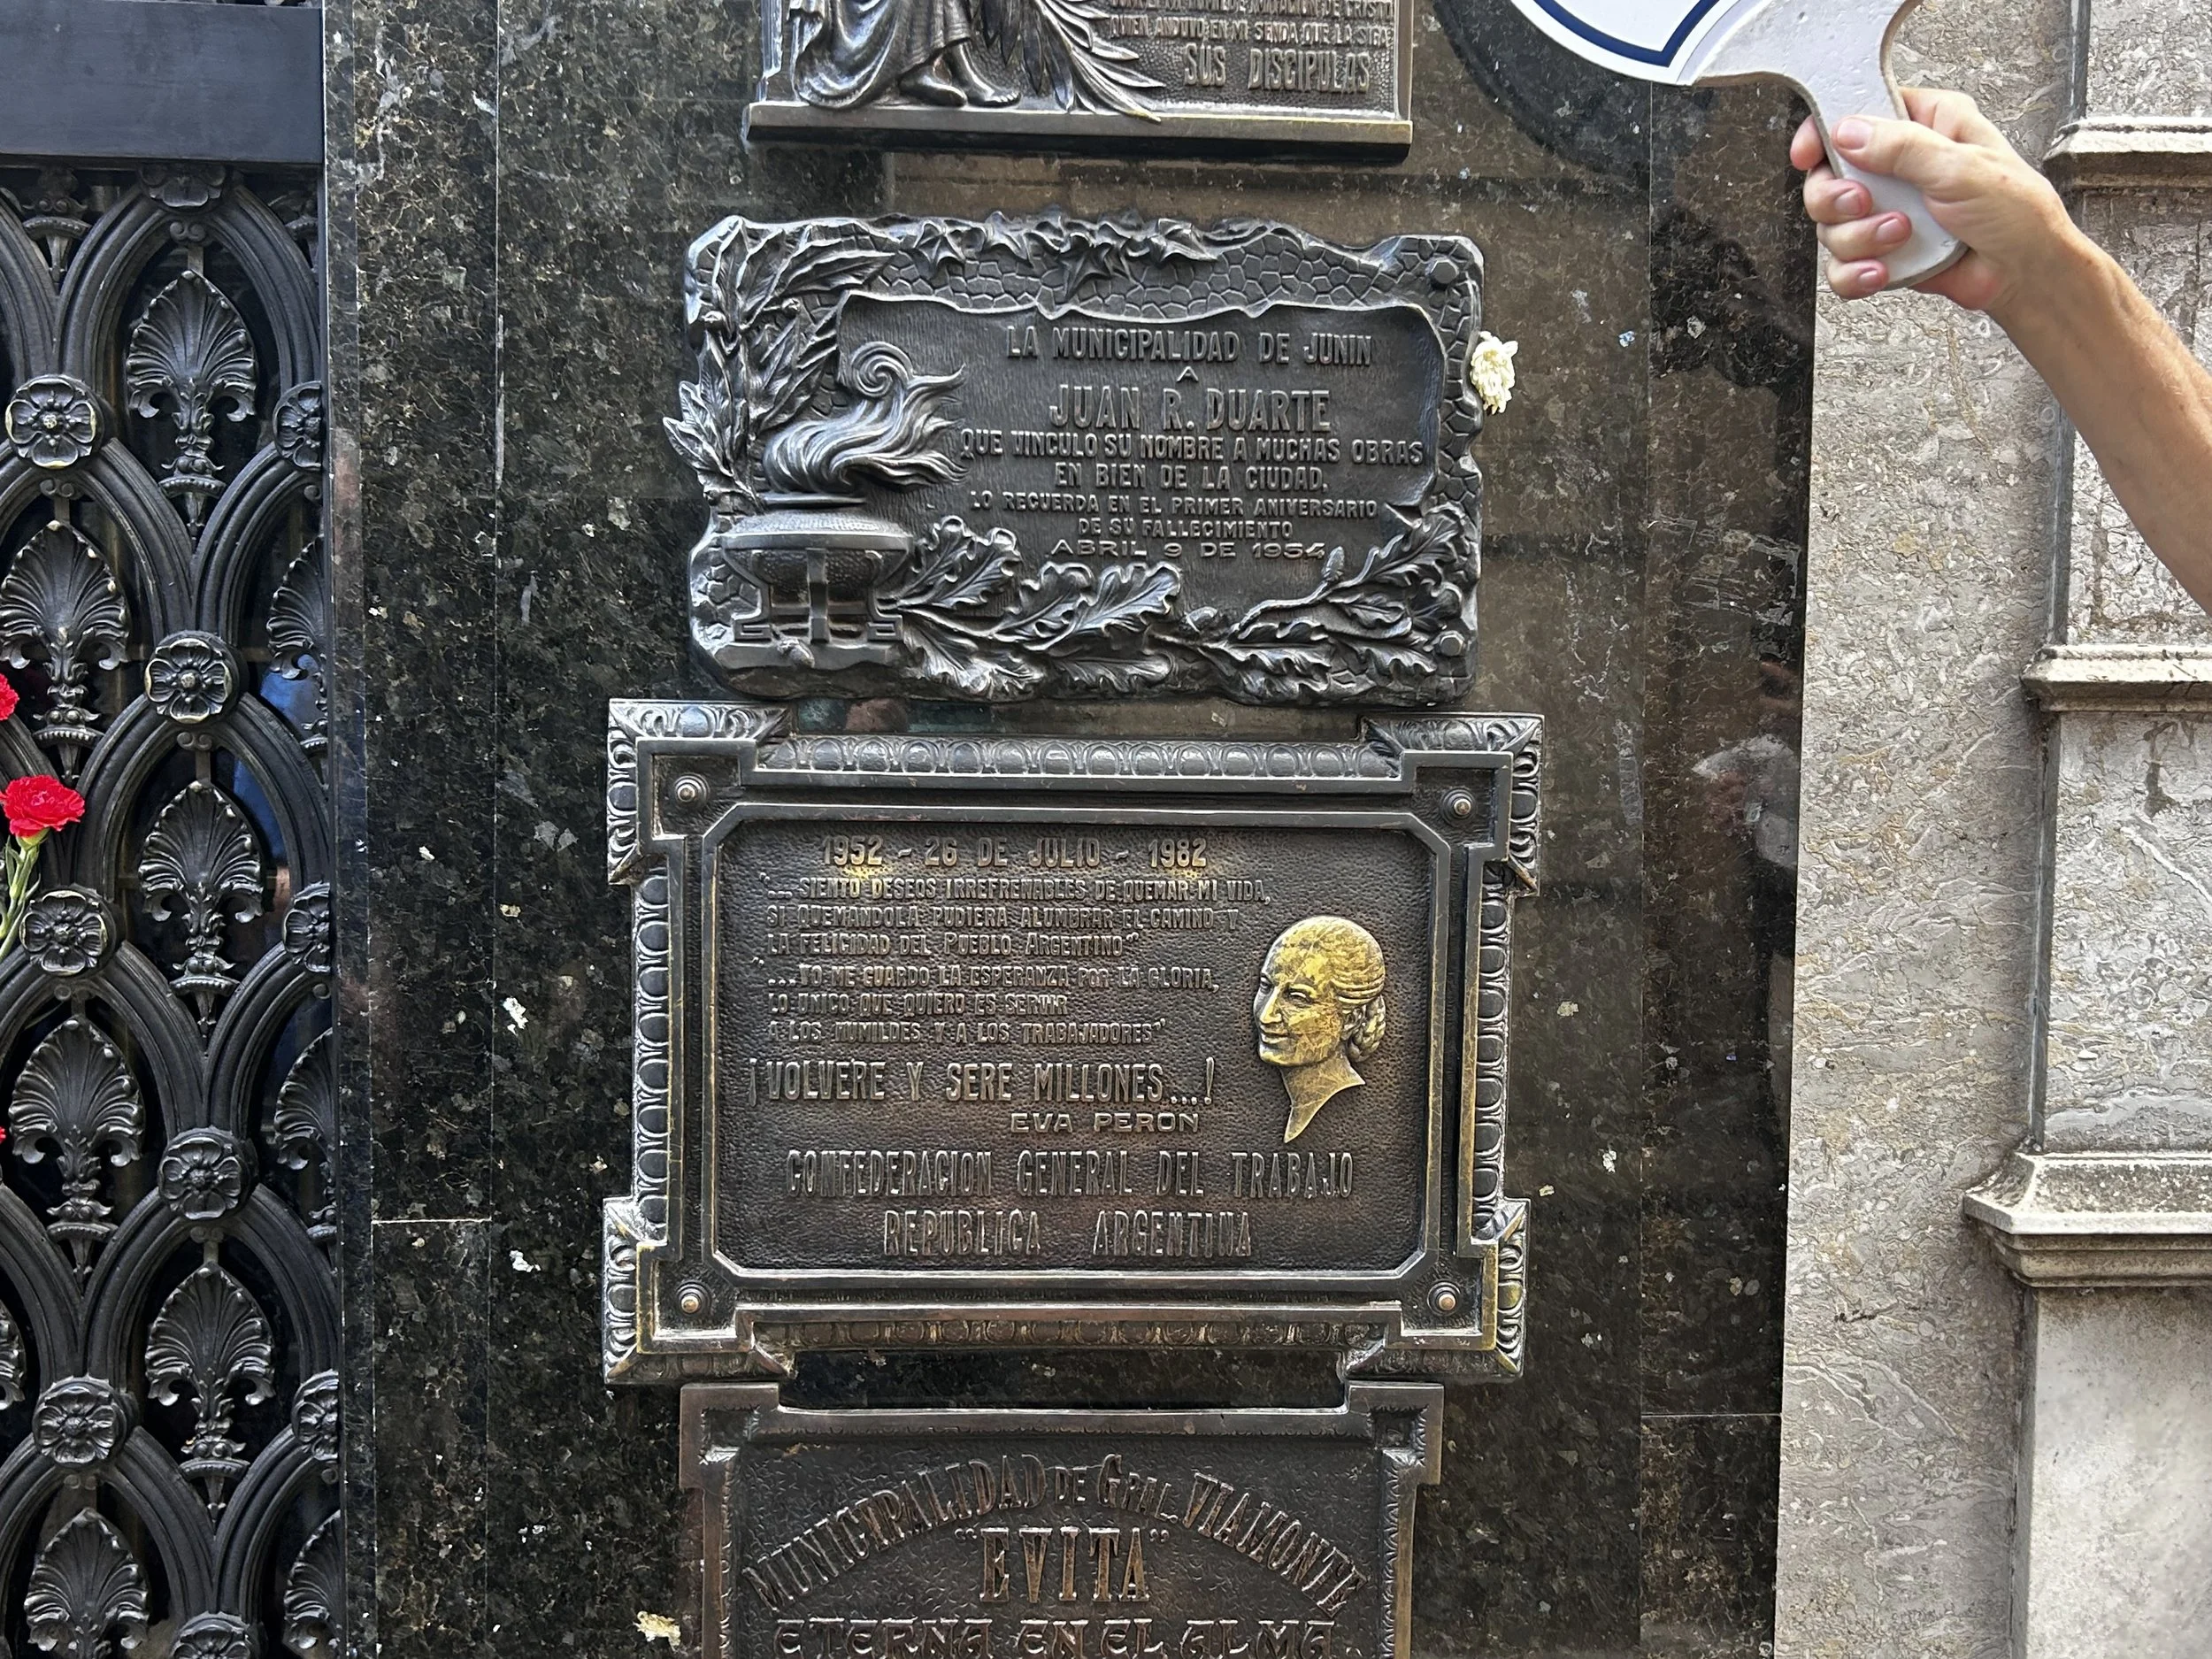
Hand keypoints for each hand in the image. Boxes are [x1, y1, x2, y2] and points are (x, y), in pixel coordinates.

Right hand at [1792, 88, 2084, 315]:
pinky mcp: (1882, 251)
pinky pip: (1841, 266)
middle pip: (1830, 174)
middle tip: (1863, 202)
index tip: (1811, 152)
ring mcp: (1888, 210)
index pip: (1858, 112)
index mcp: (1926, 126)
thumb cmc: (2017, 215)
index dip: (1825, 132)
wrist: (2023, 274)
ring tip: (1899, 236)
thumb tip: (1850, 132)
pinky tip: (1881, 271)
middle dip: (1838, 197)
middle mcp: (1902, 166)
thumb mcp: (1963, 166)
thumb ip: (1903, 147)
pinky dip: (1855, 273)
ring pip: (1831, 225)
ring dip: (1859, 237)